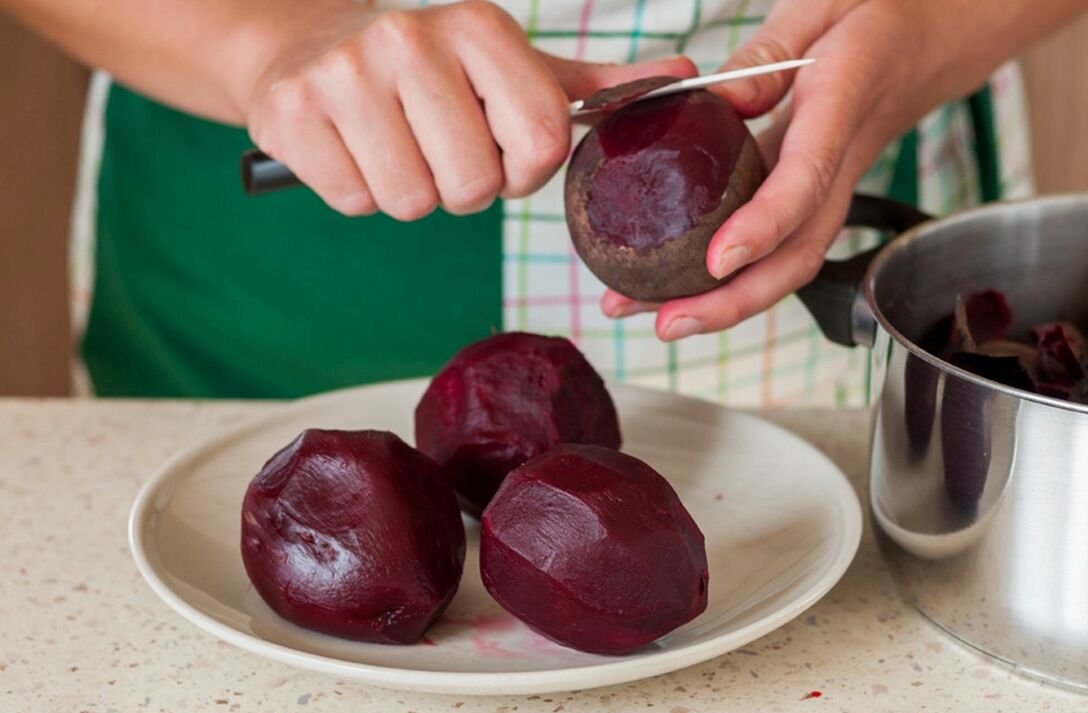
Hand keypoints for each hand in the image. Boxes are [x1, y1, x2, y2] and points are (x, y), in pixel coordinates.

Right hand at [242, 0, 695, 219]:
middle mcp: (411, 38)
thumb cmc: (432, 71)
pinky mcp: (290, 114)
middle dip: (464, 185)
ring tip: (396, 143)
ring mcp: (345, 74)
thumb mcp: (515, 67)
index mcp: (478, 24)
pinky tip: (354, 147)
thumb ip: (598, 84)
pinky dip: (360, 191)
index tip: (501, 149)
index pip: (540, 140)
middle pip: (475, 184)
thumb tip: (686, 79)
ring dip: (412, 191)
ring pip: (414, 202)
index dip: (524, 169)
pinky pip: (357, 202)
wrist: (307, 44)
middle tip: (439, 146)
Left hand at [601, 0, 1087, 339]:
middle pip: (798, 252)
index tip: (719, 261)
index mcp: (841, 104)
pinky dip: (732, 277)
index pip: (806, 178)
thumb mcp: (823, 2)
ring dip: (726, 303)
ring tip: (654, 318)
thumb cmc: (880, 12)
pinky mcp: (815, 193)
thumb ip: (769, 49)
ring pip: (789, 261)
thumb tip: (719, 100)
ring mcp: (831, 185)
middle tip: (668, 323)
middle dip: (735, 300)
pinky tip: (678, 287)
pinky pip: (779, 245)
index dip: (764, 225)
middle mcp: (841, 160)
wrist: (937, 35)